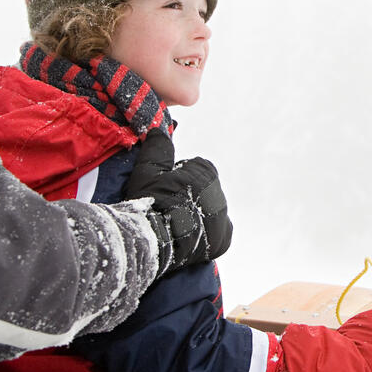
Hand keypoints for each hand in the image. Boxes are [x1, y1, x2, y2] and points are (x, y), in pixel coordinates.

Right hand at [121, 130, 230, 273]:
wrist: (155, 241)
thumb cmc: (150, 202)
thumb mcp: (148, 170)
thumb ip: (158, 148)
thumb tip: (159, 131)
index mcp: (206, 171)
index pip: (194, 169)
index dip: (177, 178)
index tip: (163, 189)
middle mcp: (220, 194)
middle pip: (203, 191)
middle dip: (188, 196)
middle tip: (167, 208)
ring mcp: (223, 218)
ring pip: (210, 212)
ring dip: (197, 216)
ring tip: (174, 225)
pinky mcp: (223, 240)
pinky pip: (216, 234)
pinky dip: (205, 235)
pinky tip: (188, 237)